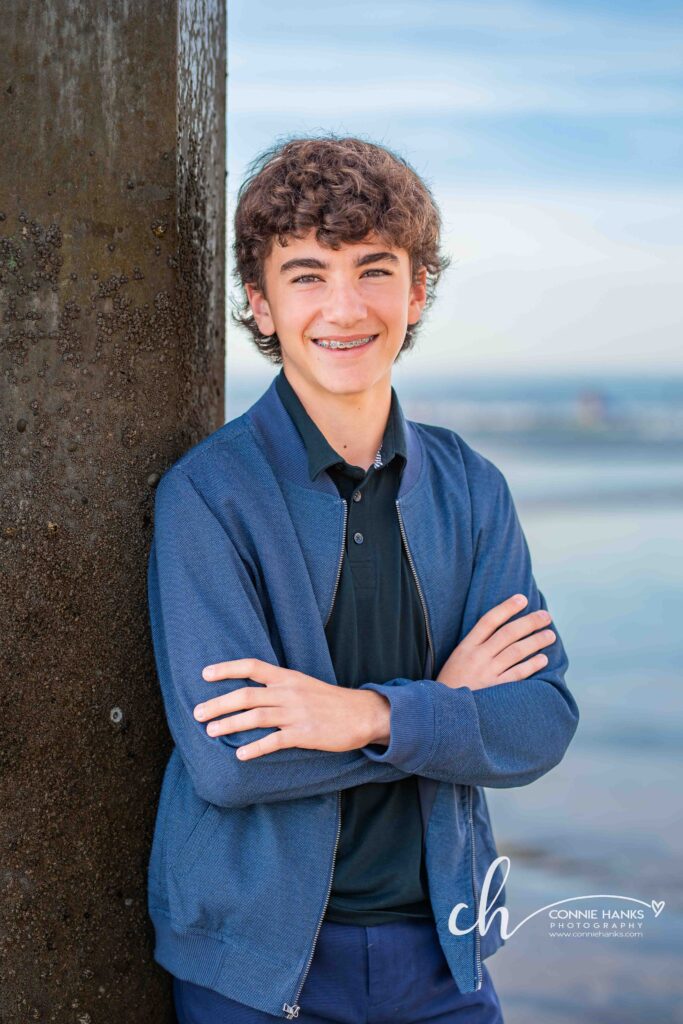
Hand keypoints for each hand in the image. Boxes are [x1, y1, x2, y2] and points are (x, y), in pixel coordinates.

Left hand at [193, 659, 390, 760]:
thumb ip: (280, 687)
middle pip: (246, 695)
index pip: (252, 667)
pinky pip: (273, 741)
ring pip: (255, 717)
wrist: (363, 714)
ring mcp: (296, 713)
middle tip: (197, 714)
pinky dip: (254, 748)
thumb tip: (253, 693)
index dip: (227, 669)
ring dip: (229, 724)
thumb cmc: (331, 701)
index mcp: (288, 677)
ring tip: (211, 732)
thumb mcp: (304, 685)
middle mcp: (288, 692)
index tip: (205, 674)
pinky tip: (240, 754)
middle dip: (218, 704)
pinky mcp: (304, 734)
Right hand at [436, 594, 555, 690]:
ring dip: (536, 641)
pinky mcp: (495, 691)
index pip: (488, 620)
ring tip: (550, 635)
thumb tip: (502, 631)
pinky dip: (532, 665)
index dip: (506, 608)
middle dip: (529, 622)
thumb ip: (476, 646)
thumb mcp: (457, 660)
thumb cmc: (452, 685)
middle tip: (546, 616)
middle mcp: (477, 657)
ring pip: (516, 651)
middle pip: (507, 633)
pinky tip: (543, 659)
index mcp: (465, 647)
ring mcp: (486, 674)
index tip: (522, 598)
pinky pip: (518, 674)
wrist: (444, 714)